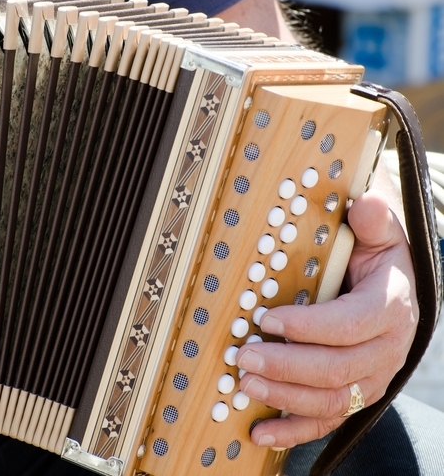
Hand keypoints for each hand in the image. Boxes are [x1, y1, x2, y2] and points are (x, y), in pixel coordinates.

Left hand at [236, 189, 416, 447]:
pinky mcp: (355, 395)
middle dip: (285, 364)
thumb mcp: (379, 232)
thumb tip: (363, 203)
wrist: (391, 290)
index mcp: (391, 307)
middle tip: (243, 354)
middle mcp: (387, 350)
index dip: (309, 326)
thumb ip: (373, 220)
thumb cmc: (375, 258)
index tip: (267, 318)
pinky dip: (293, 430)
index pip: (352, 324)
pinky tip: (260, 431)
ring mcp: (372, 378)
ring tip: (244, 382)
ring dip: (284, 395)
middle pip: (336, 369)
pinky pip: (327, 421)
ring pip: (331, 400)